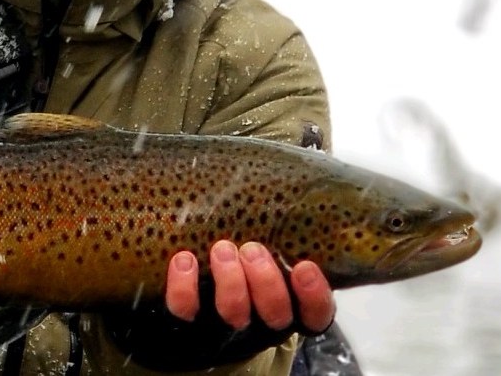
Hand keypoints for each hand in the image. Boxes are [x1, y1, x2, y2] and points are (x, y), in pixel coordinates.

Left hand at [165, 241, 334, 333]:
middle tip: (253, 249)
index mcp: (289, 303)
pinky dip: (184, 288)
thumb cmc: (241, 247)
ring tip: (222, 249)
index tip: (305, 266)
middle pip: (275, 316)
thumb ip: (285, 224)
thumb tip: (303, 177)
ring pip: (234, 315)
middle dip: (266, 283)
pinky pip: (184, 312)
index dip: (314, 296)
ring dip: (230, 281)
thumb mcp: (270, 236)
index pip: (316, 314)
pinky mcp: (186, 319)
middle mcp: (260, 319)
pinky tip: (184, 259)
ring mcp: (223, 323)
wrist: (189, 273)